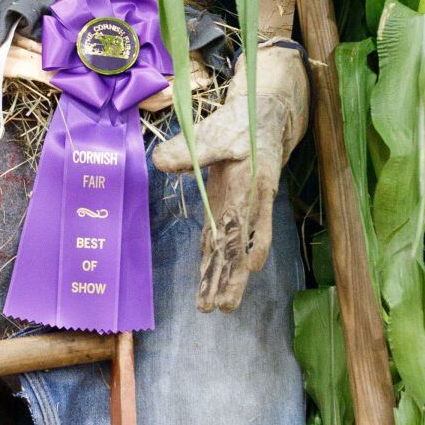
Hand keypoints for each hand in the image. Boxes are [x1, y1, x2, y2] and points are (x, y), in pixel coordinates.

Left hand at [152, 45, 309, 312]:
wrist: (263, 116)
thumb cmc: (241, 123)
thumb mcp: (217, 130)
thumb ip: (191, 149)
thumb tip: (160, 163)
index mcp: (251, 188)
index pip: (244, 230)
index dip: (240, 255)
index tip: (241, 275)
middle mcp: (250, 205)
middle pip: (240, 249)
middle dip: (231, 279)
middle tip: (221, 308)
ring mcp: (240, 209)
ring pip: (231, 249)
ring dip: (223, 277)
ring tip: (215, 307)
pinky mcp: (230, 207)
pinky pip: (223, 238)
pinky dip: (216, 259)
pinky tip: (210, 279)